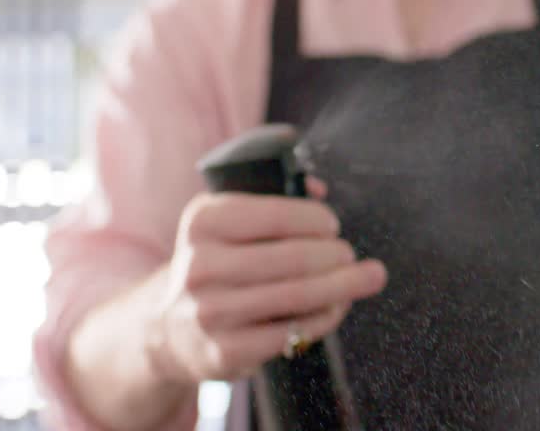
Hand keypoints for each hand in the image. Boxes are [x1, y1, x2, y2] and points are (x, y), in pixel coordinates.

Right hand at [146, 179, 386, 382]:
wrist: (171, 328)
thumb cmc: (219, 263)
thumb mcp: (226, 221)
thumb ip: (271, 197)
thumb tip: (317, 188)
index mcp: (203, 221)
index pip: (276, 214)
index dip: (316, 219)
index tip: (331, 225)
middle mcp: (201, 265)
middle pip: (294, 258)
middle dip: (337, 255)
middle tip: (351, 255)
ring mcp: (211, 312)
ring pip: (298, 296)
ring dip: (343, 285)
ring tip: (368, 278)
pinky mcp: (225, 352)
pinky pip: (291, 332)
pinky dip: (324, 317)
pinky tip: (337, 307)